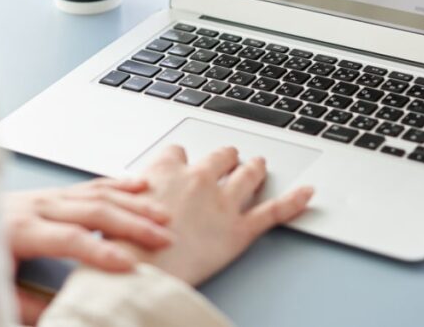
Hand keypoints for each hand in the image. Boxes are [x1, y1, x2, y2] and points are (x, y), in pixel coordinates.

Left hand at [4, 177, 173, 322]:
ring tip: (163, 215)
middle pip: (93, 210)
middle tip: (163, 238)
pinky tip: (141, 185)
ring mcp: (46, 196)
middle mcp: (37, 207)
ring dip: (133, 203)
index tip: (128, 265)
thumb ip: (26, 305)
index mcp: (21, 230)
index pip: (69, 239)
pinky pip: (91, 185)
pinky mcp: (51, 194)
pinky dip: (119, 184)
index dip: (100, 252)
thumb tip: (61, 314)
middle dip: (132, 224)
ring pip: (97, 194)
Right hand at [116, 145, 313, 285]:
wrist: (136, 271)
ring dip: (255, 168)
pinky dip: (294, 201)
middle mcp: (198, 178)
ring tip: (259, 165)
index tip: (183, 163)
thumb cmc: (122, 244)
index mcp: (166, 169)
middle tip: (230, 158)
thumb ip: (136, 194)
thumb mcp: (116, 206)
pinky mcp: (239, 230)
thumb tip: (137, 195)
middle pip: (220, 156)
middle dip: (226, 157)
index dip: (182, 158)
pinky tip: (307, 192)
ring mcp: (222, 202)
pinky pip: (273, 211)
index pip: (178, 151)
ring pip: (247, 174)